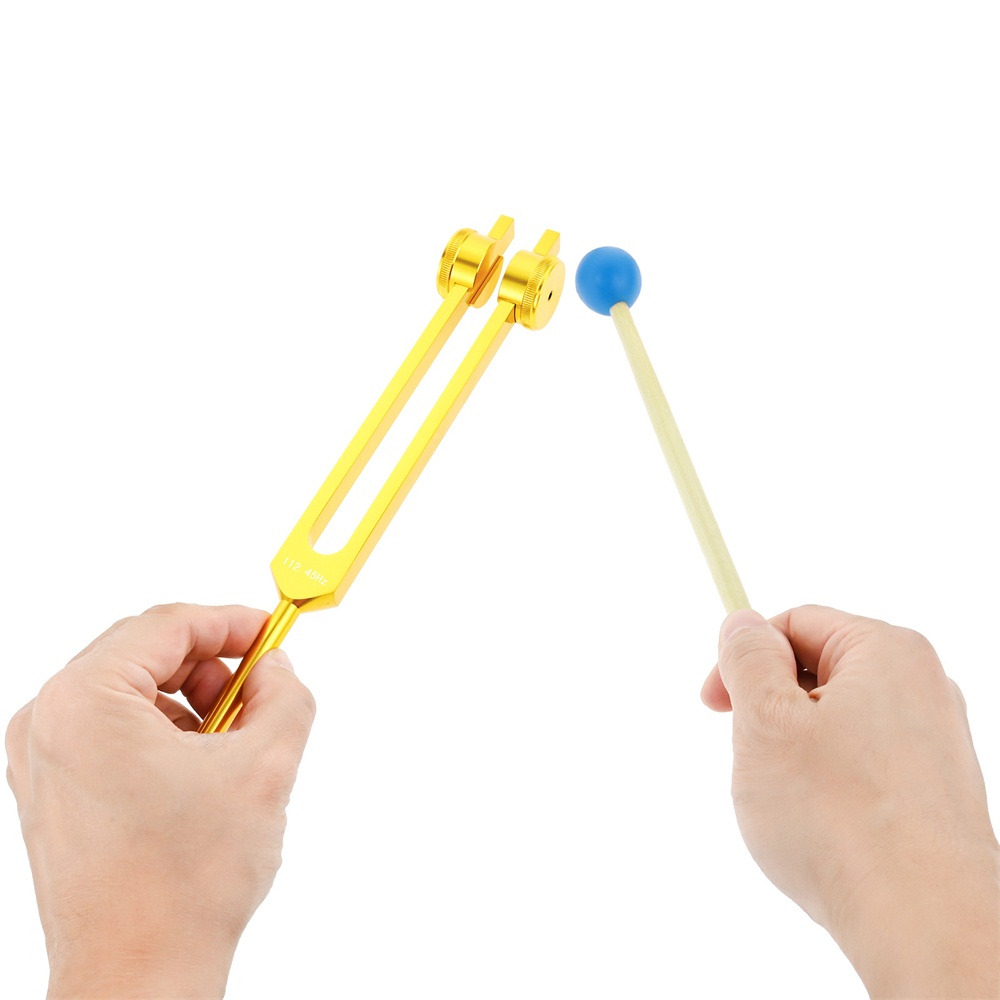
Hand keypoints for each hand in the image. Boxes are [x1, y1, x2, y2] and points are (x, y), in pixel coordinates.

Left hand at [5, 603, 315, 999]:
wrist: (140, 978)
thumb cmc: (188, 883)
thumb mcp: (265, 766)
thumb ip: (284, 694)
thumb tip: (275, 668)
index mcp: (84, 702)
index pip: (167, 624)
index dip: (231, 623)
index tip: (272, 636)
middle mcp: (47, 722)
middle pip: (144, 652)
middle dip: (212, 666)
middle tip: (260, 695)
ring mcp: (41, 760)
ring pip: (132, 691)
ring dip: (191, 702)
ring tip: (234, 748)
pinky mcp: (51, 792)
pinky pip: (113, 730)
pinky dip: (164, 734)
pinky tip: (201, 776)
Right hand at [702, 606, 998, 997]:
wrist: (923, 921)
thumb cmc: (839, 818)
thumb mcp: (766, 720)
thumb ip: (747, 659)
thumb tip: (744, 625)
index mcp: (887, 652)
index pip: (796, 623)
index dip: (744, 659)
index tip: (714, 705)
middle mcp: (923, 688)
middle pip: (817, 675)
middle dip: (770, 713)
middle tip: (752, 762)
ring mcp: (935, 744)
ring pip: (836, 727)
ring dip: (795, 755)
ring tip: (789, 807)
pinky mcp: (935, 794)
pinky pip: (862, 770)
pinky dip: (829, 790)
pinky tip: (822, 833)